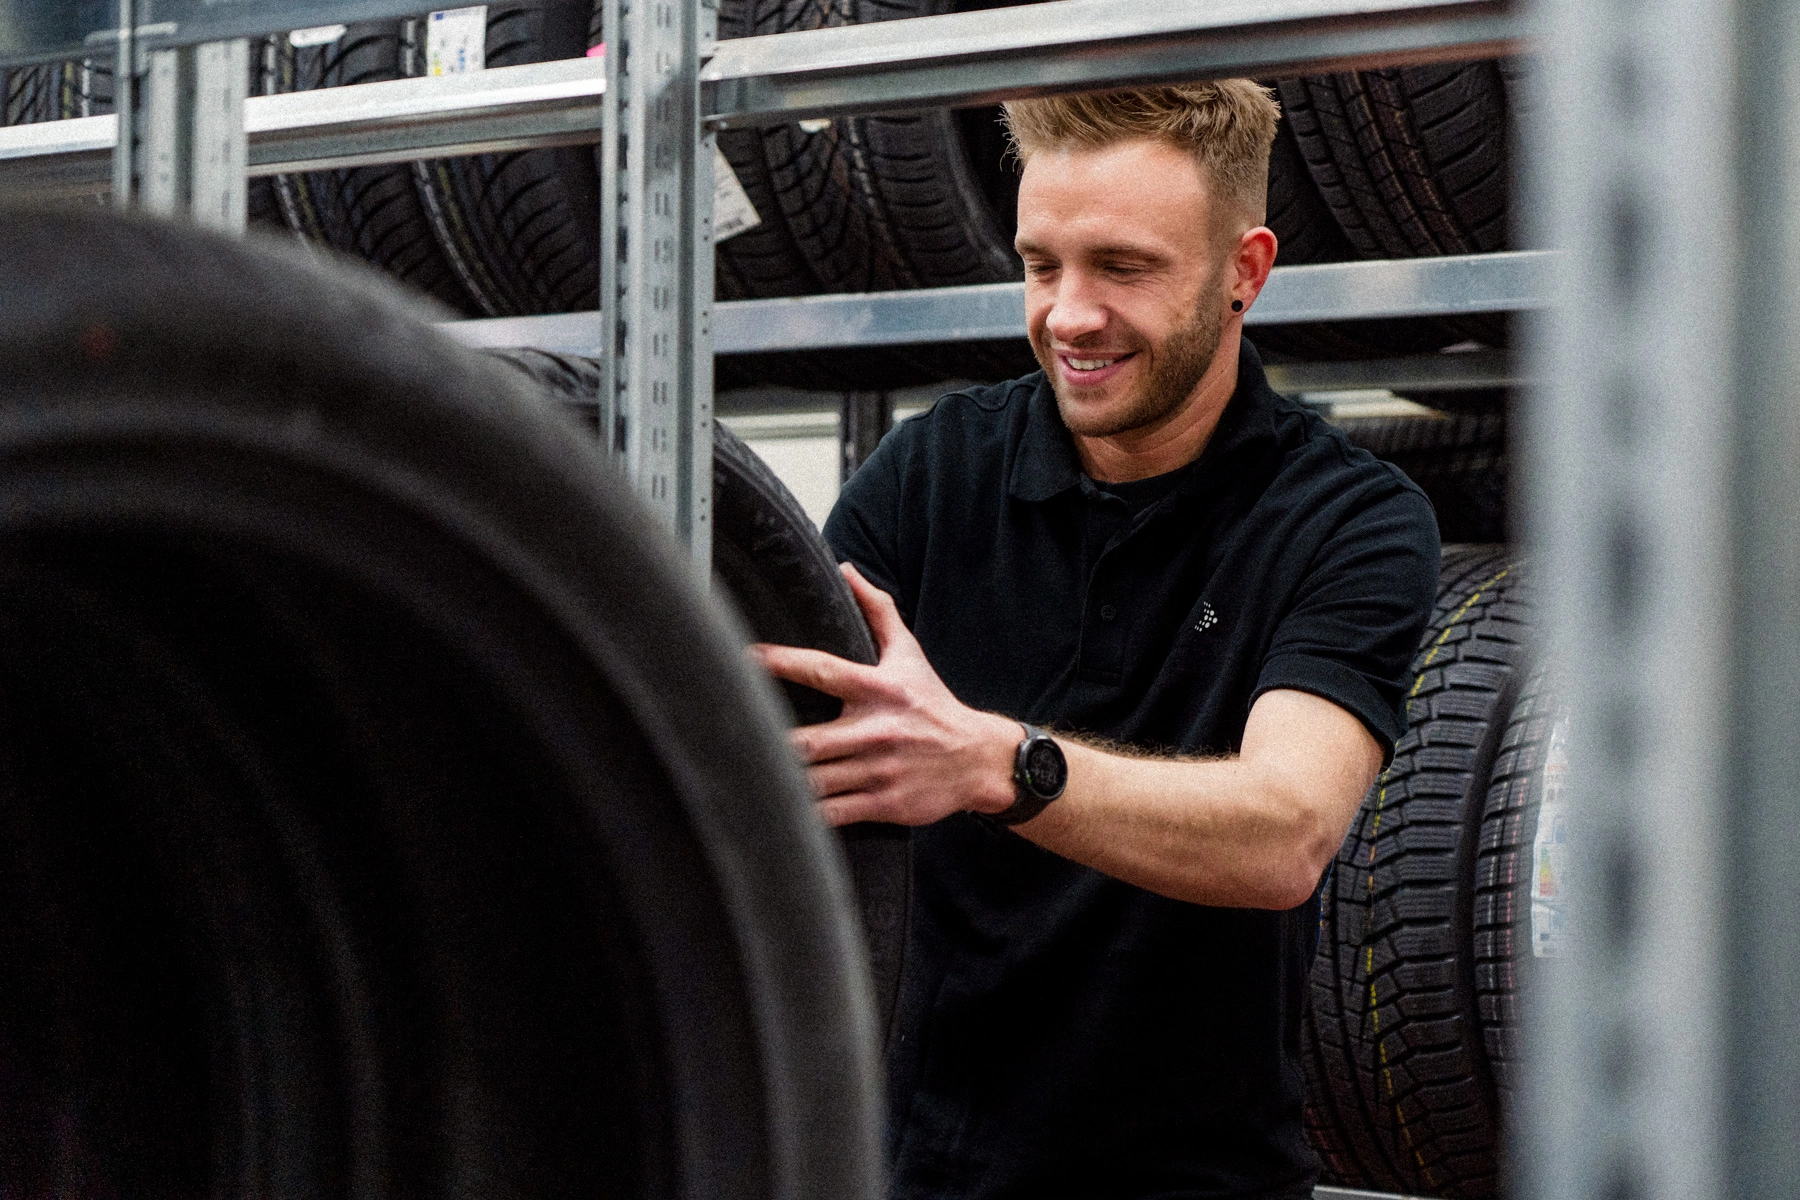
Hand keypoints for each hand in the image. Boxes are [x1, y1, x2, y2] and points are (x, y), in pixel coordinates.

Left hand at [751, 563, 1019, 826]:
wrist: (978, 759)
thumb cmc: (934, 704)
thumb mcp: (910, 654)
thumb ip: (877, 611)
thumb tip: (848, 571)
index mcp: (878, 689)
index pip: (821, 671)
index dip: (780, 662)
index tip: (745, 657)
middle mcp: (876, 730)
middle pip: (809, 741)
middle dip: (770, 743)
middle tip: (731, 738)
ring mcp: (879, 771)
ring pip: (815, 782)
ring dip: (780, 781)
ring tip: (744, 775)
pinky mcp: (884, 803)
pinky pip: (833, 813)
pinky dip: (804, 815)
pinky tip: (779, 810)